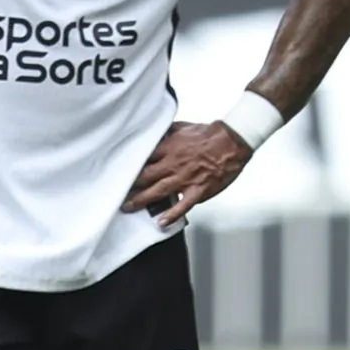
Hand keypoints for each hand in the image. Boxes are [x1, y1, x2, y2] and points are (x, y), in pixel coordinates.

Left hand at [124, 120, 254, 229]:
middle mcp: (173, 164)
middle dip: (129, 186)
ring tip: (129, 208)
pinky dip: (172, 215)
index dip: (130, 166)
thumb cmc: (209, 134)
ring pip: (158, 192)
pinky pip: (183, 205)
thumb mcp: (182, 127)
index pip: (143, 159)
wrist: (232, 142)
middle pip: (145, 177)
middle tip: (116, 194)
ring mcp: (185, 179)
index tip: (119, 172)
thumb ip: (166, 132)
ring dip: (142, 201)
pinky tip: (161, 222)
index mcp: (168, 148)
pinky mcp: (198, 190)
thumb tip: (154, 131)